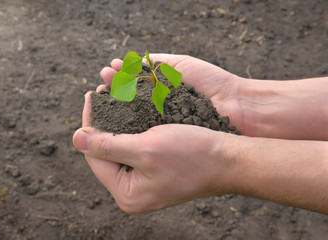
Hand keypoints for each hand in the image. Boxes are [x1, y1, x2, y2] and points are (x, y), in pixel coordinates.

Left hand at [73, 54, 241, 213]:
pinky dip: (130, 127)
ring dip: (115, 121)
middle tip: (101, 92)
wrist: (229, 159)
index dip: (89, 123)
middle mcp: (132, 191)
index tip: (91, 95)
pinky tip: (128, 110)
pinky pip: (134, 147)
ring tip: (111, 96)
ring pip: (119, 147)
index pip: (95, 155)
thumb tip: (75, 139)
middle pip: (105, 153)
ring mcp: (144, 182)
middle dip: (102, 121)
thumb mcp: (146, 149)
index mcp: (126, 193)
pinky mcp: (155, 171)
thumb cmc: (192, 154)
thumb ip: (108, 145)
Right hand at [99, 54, 246, 132]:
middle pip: (129, 101)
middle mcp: (157, 108)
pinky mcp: (166, 139)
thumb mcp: (178, 65)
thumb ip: (153, 63)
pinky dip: (129, 123)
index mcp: (160, 89)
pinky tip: (117, 114)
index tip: (106, 73)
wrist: (235, 105)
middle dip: (113, 92)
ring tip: (102, 96)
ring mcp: (161, 124)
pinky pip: (143, 131)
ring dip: (117, 107)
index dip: (118, 79)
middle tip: (99, 87)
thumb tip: (126, 62)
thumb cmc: (209, 82)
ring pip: (132, 117)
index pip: (132, 85)